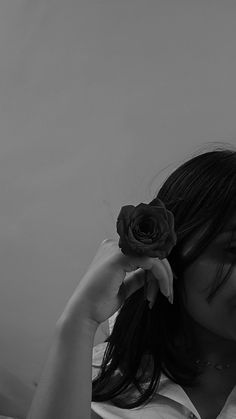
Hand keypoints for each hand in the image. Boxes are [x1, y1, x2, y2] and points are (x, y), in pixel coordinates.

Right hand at [59, 239, 173, 327]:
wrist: (85, 313)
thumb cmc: (100, 303)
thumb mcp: (124, 287)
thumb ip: (137, 278)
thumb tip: (153, 275)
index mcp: (113, 250)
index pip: (145, 253)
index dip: (158, 270)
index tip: (164, 289)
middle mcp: (113, 245)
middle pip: (151, 253)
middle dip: (164, 274)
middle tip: (168, 293)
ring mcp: (116, 249)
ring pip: (154, 256)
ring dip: (164, 277)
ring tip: (166, 294)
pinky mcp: (119, 257)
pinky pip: (151, 261)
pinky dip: (161, 276)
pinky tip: (162, 290)